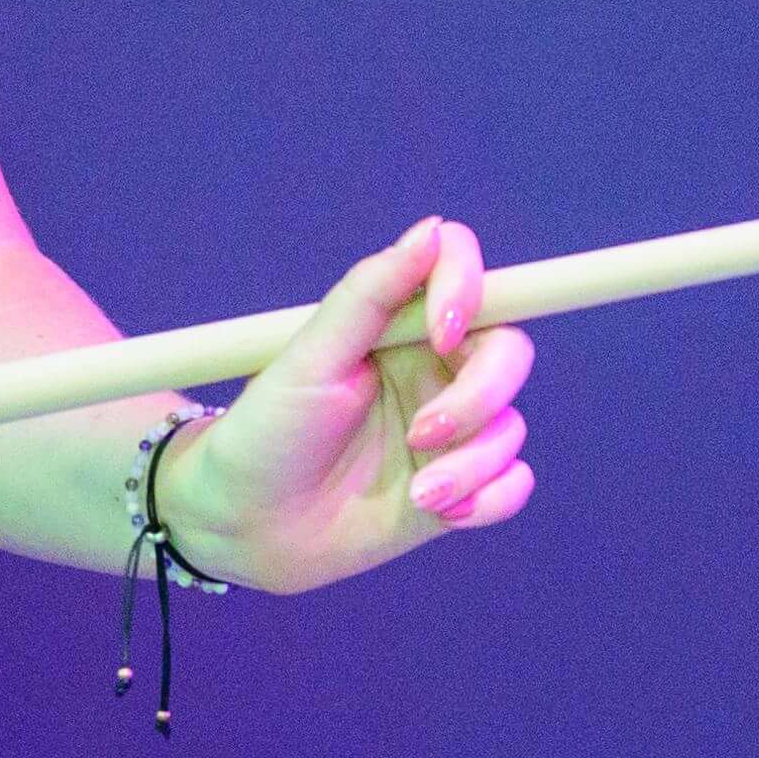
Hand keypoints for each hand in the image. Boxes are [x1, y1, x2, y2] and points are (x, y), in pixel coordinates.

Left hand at [154, 216, 536, 592]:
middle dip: (480, 395)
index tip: (442, 330)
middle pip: (507, 353)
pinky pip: (514, 484)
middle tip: (421, 434)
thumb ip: (370, 294)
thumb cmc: (265, 433)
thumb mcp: (308, 358)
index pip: (464, 274)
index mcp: (399, 327)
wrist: (245, 527)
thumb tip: (433, 230)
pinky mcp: (459, 489)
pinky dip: (491, 498)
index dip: (469, 290)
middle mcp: (432, 372)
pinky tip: (444, 513)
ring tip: (420, 495)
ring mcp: (449, 433)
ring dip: (474, 463)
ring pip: (509, 426)